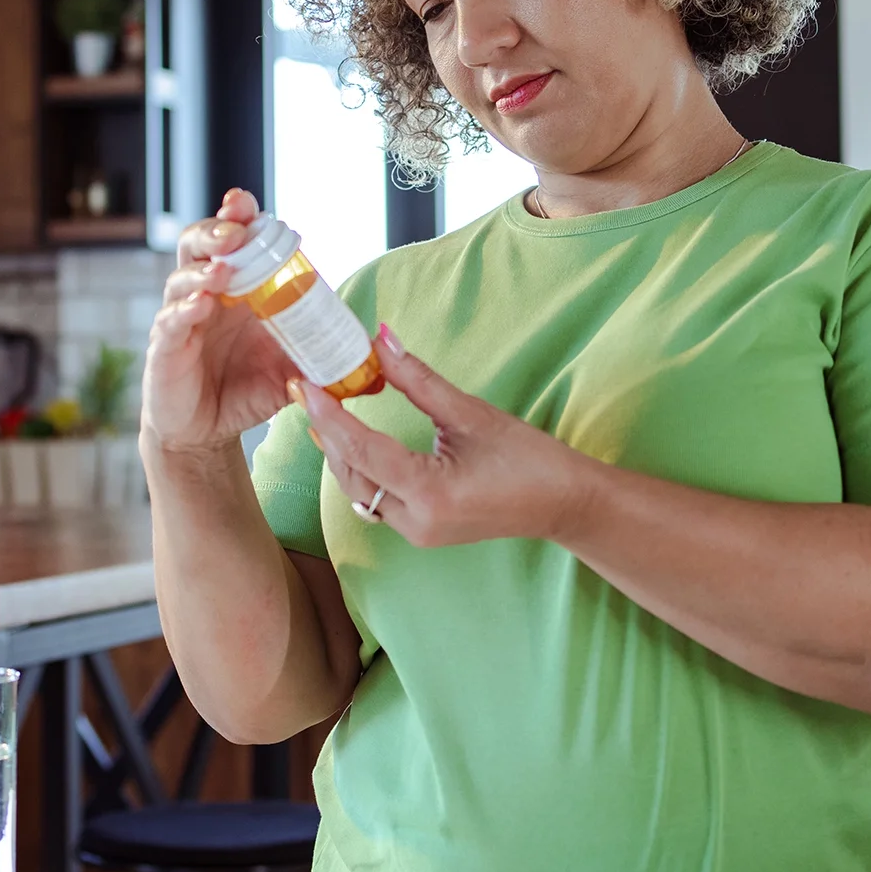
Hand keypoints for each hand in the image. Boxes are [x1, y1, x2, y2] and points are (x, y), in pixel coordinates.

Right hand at [141, 189, 300, 456]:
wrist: (207, 434)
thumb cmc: (244, 391)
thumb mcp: (290, 370)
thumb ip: (324, 359)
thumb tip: (376, 362)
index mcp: (236, 290)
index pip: (232, 240)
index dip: (236, 217)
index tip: (246, 204)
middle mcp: (204, 296)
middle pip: (198, 246)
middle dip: (215, 231)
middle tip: (235, 231)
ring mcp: (181, 320)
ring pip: (181, 280)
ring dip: (202, 271)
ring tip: (222, 272)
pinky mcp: (164, 350)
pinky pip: (169, 324)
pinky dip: (183, 312)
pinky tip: (199, 306)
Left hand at [301, 326, 595, 547]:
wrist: (564, 505)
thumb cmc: (529, 459)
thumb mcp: (471, 413)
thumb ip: (418, 379)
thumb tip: (380, 338)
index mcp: (429, 492)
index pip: (362, 450)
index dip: (329, 414)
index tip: (306, 383)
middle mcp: (415, 521)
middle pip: (350, 474)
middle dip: (328, 432)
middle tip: (311, 389)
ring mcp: (416, 533)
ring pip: (358, 491)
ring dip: (342, 452)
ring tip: (327, 408)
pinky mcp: (420, 532)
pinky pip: (374, 500)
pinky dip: (361, 468)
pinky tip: (356, 438)